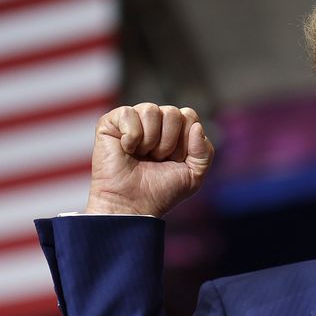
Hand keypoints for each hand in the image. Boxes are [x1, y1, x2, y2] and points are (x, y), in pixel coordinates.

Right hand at [85, 102, 212, 217]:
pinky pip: (128, 113)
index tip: (174, 161)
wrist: (131, 205)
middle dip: (168, 143)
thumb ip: (204, 152)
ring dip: (150, 140)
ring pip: (151, 110)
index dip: (185, 141)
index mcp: (173, 130)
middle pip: (172, 113)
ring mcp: (133, 120)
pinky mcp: (111, 122)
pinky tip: (126, 150)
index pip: (189, 116)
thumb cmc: (159, 192)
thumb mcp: (193, 176)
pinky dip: (131, 137)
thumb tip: (196, 125)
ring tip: (141, 156)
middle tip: (156, 160)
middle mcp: (154, 121)